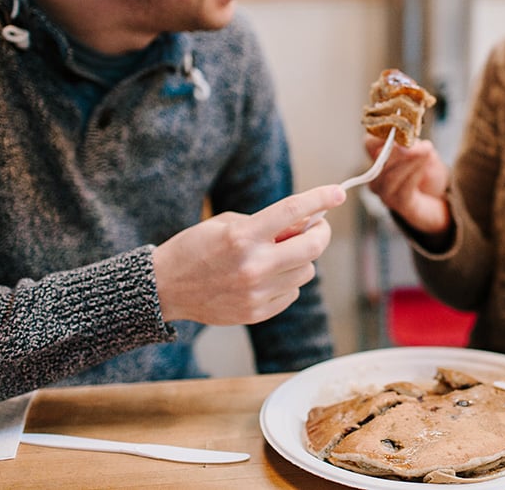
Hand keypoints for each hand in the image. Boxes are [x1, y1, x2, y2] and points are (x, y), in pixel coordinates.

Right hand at [152, 184, 344, 324]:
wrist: (166, 288)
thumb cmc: (196, 247)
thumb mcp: (228, 223)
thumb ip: (269, 223)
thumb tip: (308, 222)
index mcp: (243, 236)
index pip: (292, 212)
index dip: (320, 199)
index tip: (338, 192)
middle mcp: (254, 266)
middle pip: (312, 246)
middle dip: (320, 232)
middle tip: (316, 226)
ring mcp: (257, 293)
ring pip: (306, 271)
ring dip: (300, 259)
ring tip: (278, 254)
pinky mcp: (258, 312)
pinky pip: (292, 291)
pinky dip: (287, 280)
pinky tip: (265, 276)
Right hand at [365, 135, 450, 234]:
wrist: (439, 198)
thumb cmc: (428, 172)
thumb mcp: (426, 152)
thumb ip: (418, 146)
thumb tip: (413, 143)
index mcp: (379, 155)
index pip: (370, 142)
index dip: (382, 134)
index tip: (399, 127)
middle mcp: (376, 175)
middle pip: (378, 160)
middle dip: (397, 150)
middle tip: (414, 143)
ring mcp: (385, 192)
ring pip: (389, 176)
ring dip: (409, 162)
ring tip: (425, 151)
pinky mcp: (399, 205)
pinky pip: (403, 189)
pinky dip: (414, 174)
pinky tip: (424, 166)